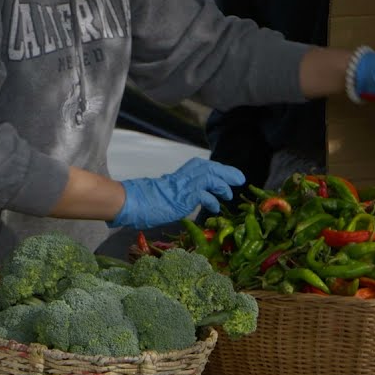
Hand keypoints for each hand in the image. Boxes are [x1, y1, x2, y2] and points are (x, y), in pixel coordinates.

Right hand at [109, 158, 244, 229]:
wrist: (134, 202)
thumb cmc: (146, 201)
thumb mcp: (167, 194)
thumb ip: (180, 193)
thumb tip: (189, 199)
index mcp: (180, 175)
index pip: (204, 167)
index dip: (219, 171)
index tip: (230, 176)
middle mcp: (184, 176)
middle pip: (210, 168)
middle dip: (226, 172)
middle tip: (239, 179)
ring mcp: (184, 184)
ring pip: (210, 176)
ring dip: (223, 184)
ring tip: (229, 194)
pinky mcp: (184, 195)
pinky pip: (205, 193)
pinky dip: (213, 199)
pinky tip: (216, 207)